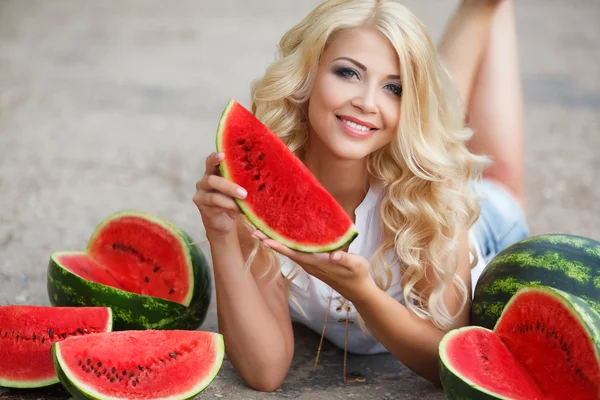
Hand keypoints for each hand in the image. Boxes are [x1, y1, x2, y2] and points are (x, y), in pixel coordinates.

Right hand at [193, 152, 247, 237]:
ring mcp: (201, 195)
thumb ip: (240, 180)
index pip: (210, 162)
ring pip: (214, 196)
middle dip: (228, 186)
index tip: (223, 155)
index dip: (215, 157)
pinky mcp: (202, 207)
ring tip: (244, 200)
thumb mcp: (237, 188)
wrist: (224, 222)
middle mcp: (204, 182)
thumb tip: (259, 174)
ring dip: (230, 199)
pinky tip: (240, 210)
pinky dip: (230, 207)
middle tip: (244, 193)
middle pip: (211, 180)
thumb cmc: (233, 200)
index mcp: (212, 172)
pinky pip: (216, 206)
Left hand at [251, 231, 372, 300]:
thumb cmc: (358, 275)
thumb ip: (344, 259)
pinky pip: (297, 253)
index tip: (264, 240)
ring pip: (290, 252)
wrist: (359, 291)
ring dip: (277, 243)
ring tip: (264, 232)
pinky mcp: (314, 264)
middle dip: (271, 242)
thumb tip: (334, 254)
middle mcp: (310, 264)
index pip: (294, 253)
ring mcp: (311, 265)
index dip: (279, 246)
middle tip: (254, 232)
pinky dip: (287, 245)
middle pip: (287, 251)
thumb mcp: (356, 264)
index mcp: (317, 262)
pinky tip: (284, 237)